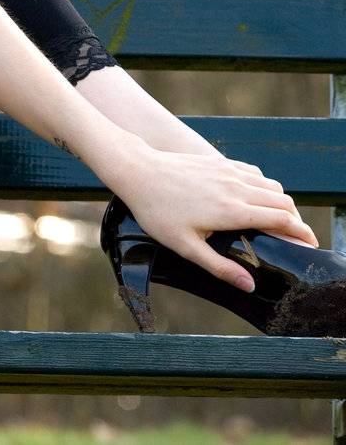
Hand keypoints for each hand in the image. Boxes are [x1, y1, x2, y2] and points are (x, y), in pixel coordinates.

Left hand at [106, 148, 317, 291]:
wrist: (137, 171)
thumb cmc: (156, 211)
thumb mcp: (185, 246)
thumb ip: (219, 267)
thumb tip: (249, 286)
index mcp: (233, 210)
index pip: (283, 220)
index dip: (303, 233)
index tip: (310, 245)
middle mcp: (237, 188)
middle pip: (284, 203)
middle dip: (296, 221)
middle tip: (294, 238)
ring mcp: (229, 171)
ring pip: (273, 186)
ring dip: (281, 204)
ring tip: (277, 221)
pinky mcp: (220, 162)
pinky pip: (256, 173)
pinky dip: (265, 187)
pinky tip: (255, 199)